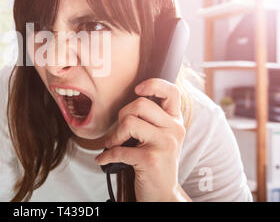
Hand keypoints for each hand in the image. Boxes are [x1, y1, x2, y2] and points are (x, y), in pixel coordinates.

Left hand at [95, 78, 189, 201]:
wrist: (163, 195)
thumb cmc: (156, 162)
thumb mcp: (160, 137)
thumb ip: (152, 118)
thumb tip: (128, 100)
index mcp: (176, 121)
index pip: (172, 91)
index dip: (153, 84)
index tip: (137, 90)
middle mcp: (174, 130)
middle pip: (140, 104)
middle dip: (121, 116)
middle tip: (118, 133)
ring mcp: (165, 145)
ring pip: (129, 122)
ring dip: (114, 136)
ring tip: (113, 145)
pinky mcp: (151, 160)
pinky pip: (119, 150)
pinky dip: (106, 156)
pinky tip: (103, 160)